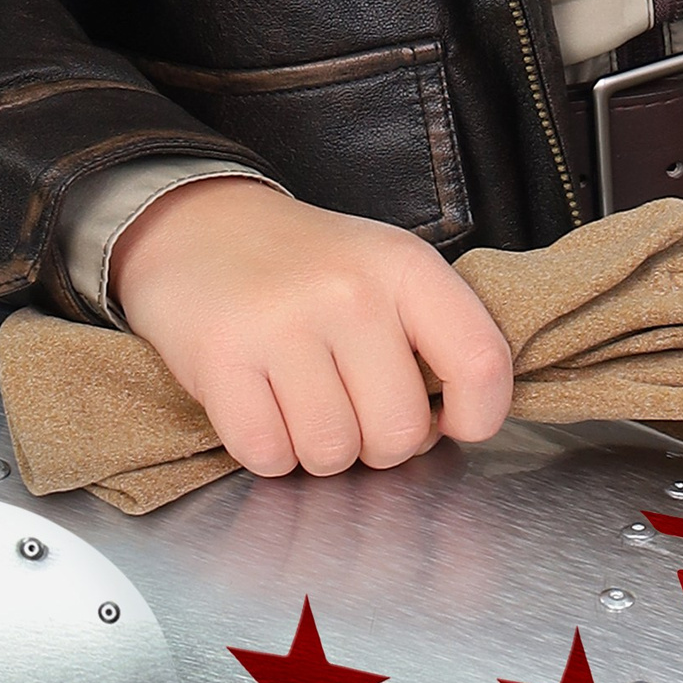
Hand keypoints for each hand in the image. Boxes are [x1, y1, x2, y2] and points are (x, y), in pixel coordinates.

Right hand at [107, 180, 513, 479]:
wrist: (201, 227)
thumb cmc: (306, 266)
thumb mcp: (384, 270)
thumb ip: (434, 336)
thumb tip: (454, 425)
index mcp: (404, 266)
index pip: (481, 362)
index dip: (478, 416)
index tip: (450, 421)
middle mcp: (350, 291)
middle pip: (399, 433)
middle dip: (376, 443)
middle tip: (350, 404)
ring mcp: (283, 324)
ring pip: (332, 454)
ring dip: (317, 449)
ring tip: (301, 399)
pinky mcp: (222, 357)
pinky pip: (269, 456)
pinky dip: (267, 450)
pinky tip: (261, 404)